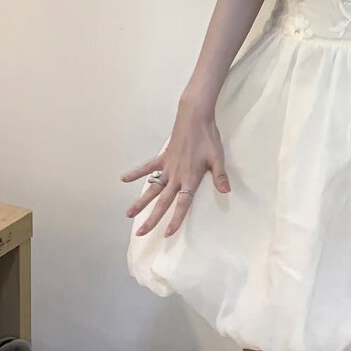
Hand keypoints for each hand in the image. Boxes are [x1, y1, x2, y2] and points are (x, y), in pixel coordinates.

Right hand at [120, 98, 230, 238]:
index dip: (176, 219)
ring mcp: (167, 166)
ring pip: (152, 188)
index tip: (167, 234)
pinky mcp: (163, 157)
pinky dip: (136, 173)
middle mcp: (176, 176)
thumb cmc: (208, 137)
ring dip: (140, 201)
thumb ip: (220, 176)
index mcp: (190, 178)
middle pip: (162, 201)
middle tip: (141, 233)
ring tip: (129, 214)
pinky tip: (124, 179)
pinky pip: (147, 167)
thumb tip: (227, 191)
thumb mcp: (217, 157)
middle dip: (152, 218)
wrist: (195, 117)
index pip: (182, 203)